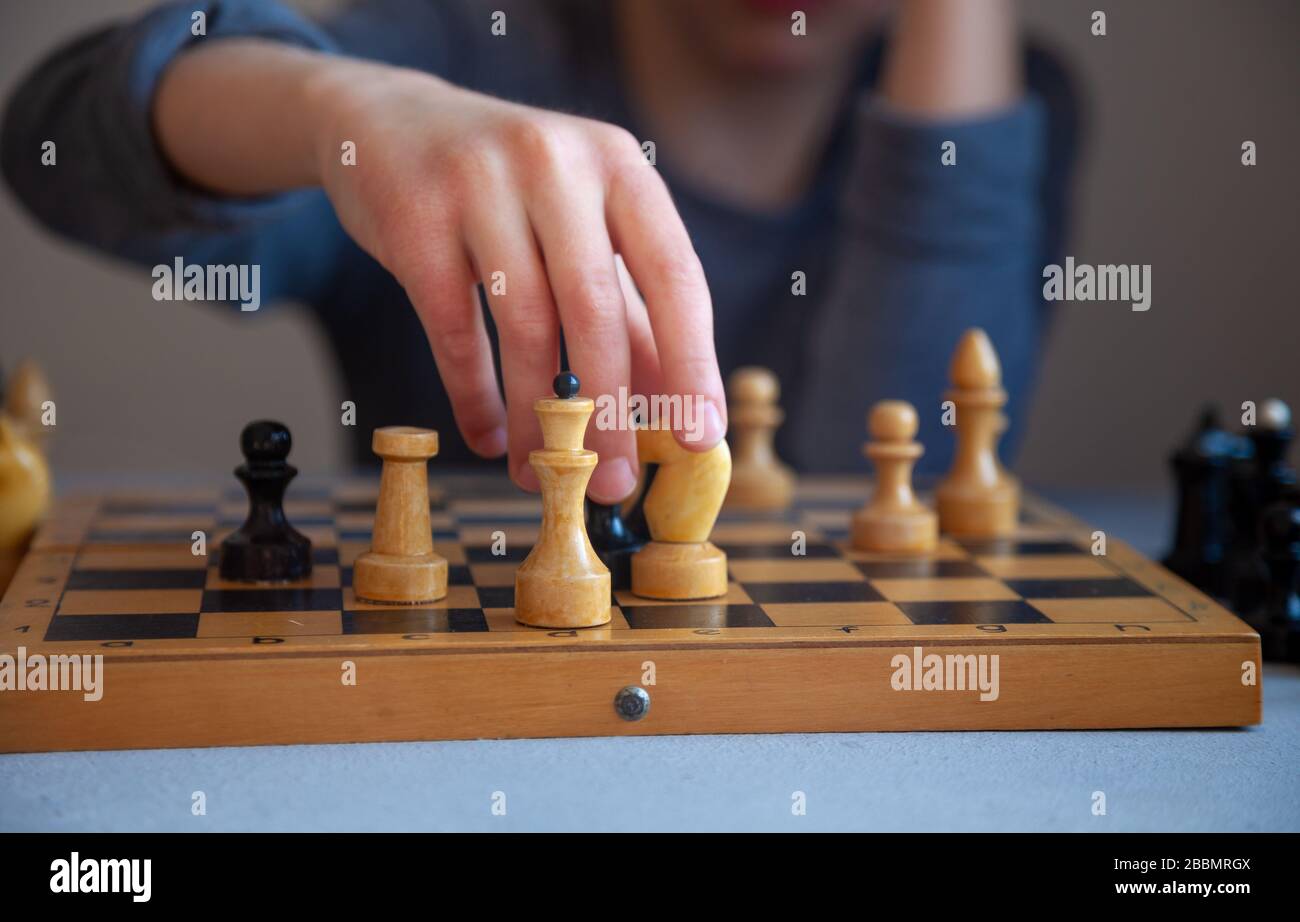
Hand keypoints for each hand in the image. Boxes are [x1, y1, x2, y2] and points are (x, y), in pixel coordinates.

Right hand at [304, 60, 725, 500]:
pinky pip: (454, 330)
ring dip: (538, 419)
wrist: (387, 123)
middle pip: (596, 312)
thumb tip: (675, 402)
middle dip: (609, 414)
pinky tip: (488, 437)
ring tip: (541, 475)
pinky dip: (474, 396)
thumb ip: (630, 307)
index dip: (693, 364)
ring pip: (524, 327)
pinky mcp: (415, 219)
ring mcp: (480, 185)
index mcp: (618, 165)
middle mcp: (556, 165)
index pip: (675, 275)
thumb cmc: (509, 189)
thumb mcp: (581, 225)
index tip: (700, 438)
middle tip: (614, 484)